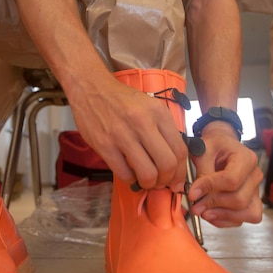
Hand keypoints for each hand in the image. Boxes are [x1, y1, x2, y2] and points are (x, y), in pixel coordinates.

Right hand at [68, 74, 187, 190]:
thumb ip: (163, 129)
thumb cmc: (121, 99)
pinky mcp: (105, 145)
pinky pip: (124, 173)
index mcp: (157, 112)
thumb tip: (173, 159)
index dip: (181, 171)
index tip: (177, 180)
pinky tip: (130, 174)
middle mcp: (142, 122)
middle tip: (162, 183)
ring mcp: (122, 135)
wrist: (91, 88)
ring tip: (146, 181)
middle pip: (167, 164)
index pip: (180, 149)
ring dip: (149, 184)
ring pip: (147, 173)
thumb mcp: (149, 105)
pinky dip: (130, 180)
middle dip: (167, 180)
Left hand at [188, 124, 262, 226]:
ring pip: (245, 212)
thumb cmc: (214, 147)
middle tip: (194, 205)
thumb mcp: (203, 151)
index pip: (232, 180)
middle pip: (239, 199)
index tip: (192, 193)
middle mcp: (254, 175)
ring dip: (221, 215)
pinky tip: (210, 214)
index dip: (210, 189)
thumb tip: (195, 195)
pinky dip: (225, 220)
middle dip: (213, 204)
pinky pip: (242, 219)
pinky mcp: (251, 203)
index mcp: (246, 158)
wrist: (222, 147)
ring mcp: (255, 191)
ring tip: (202, 211)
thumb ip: (201, 172)